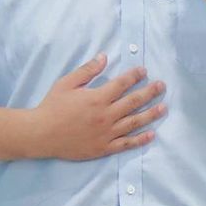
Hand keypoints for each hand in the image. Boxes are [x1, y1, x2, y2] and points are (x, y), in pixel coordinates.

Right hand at [30, 54, 166, 160]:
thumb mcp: (67, 83)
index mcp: (97, 98)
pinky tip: (151, 134)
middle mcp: (105, 116)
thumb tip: (104, 57)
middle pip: (133, 102)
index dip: (135, 76)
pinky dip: (140, 139)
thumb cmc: (52, 106)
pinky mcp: (103, 148)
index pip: (122, 84)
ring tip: (164, 108)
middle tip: (162, 86)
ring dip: (151, 114)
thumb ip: (87, 71)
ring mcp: (106, 133)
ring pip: (134, 123)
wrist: (41, 134)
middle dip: (149, 92)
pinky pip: (126, 143)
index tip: (144, 71)